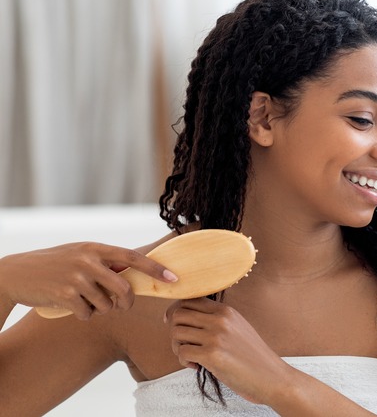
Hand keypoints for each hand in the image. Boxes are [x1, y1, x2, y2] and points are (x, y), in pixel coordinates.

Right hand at [0, 242, 176, 319]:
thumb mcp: (79, 255)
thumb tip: (135, 273)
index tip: (173, 278)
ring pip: (106, 304)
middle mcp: (88, 260)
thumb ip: (105, 262)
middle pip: (124, 288)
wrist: (16, 273)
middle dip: (126, 302)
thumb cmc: (54, 265)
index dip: (155, 270)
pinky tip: (71, 306)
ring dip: (99, 309)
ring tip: (83, 299)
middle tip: (121, 305)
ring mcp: (77, 277)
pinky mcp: (65, 294)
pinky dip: (84, 315)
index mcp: (95, 248)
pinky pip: (88, 313)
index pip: (133, 258)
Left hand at [165, 297, 290, 404]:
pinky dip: (184, 362)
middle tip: (183, 345)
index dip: (175, 311)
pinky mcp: (212, 355)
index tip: (173, 324)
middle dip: (173, 330)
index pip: (189, 300)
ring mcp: (216, 336)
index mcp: (226, 311)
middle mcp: (220, 319)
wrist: (271, 377)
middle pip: (178, 314)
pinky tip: (197, 366)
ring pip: (176, 333)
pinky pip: (182, 352)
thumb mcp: (237, 328)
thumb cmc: (252, 357)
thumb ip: (216, 320)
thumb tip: (185, 317)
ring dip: (178, 348)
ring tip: (191, 357)